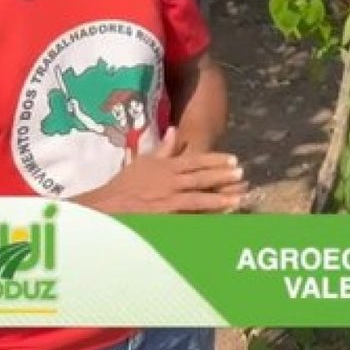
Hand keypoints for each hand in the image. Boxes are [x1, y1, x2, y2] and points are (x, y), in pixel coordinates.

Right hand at [75, 127, 251, 213]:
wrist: (107, 206)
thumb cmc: (125, 184)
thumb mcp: (143, 161)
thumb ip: (162, 148)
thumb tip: (173, 130)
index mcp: (166, 168)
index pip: (196, 161)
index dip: (216, 160)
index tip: (233, 160)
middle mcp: (169, 183)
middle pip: (201, 179)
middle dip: (223, 177)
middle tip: (242, 175)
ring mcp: (167, 202)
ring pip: (198, 199)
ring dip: (219, 199)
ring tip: (238, 198)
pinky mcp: (164, 219)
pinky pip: (188, 218)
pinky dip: (204, 217)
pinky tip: (218, 219)